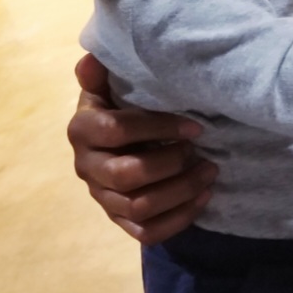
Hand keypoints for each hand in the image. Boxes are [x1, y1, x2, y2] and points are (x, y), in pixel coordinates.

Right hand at [68, 54, 217, 245]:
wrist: (116, 140)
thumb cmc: (119, 105)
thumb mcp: (108, 85)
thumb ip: (100, 72)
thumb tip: (93, 59)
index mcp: (82, 130)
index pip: (116, 131)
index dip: (158, 128)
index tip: (194, 126)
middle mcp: (87, 168)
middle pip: (126, 175)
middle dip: (169, 164)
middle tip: (198, 152)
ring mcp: (103, 198)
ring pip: (139, 207)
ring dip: (181, 192)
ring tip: (209, 172)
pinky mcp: (120, 220)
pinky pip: (147, 232)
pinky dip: (179, 219)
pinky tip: (203, 198)